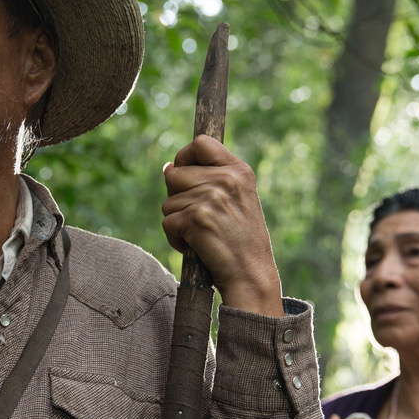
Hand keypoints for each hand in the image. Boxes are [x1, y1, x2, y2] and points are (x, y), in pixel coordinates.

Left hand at [161, 135, 282, 315]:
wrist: (252, 275)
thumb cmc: (242, 241)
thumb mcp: (239, 200)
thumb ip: (210, 179)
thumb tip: (168, 167)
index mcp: (239, 170)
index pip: (200, 143)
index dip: (185, 157)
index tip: (186, 174)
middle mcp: (226, 179)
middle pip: (174, 172)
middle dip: (177, 196)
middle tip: (197, 216)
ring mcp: (211, 198)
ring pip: (168, 201)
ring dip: (177, 221)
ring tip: (201, 234)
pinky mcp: (196, 218)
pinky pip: (167, 221)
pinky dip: (175, 238)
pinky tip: (196, 246)